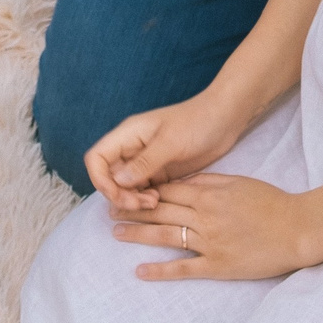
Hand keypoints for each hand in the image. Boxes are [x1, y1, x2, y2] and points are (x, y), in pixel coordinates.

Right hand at [84, 90, 247, 212]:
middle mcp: (132, 149)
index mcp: (128, 135)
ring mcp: (146, 162)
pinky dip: (146, 199)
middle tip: (144, 203)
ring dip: (134, 200)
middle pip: (109, 178)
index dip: (100, 180)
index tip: (119, 195)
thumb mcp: (171, 142)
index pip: (97, 159)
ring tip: (155, 202)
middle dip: (120, 195)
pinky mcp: (160, 172)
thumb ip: (145, 162)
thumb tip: (118, 181)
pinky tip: (160, 202)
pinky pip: (143, 191)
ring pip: (126, 188)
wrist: (225, 118)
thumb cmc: (198, 122)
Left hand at [111, 172, 320, 280]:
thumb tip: (182, 181)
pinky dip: (161, 271)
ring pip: (166, 236)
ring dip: (138, 234)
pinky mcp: (217, 264)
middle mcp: (204, 217)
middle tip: (108, 210)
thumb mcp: (239, 182)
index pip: (168, 191)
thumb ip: (209, 181)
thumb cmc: (271, 203)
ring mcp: (210, 242)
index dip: (143, 190)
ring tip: (116, 233)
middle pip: (160, 211)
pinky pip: (184, 268)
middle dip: (132, 209)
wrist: (297, 229)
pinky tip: (140, 272)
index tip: (124, 189)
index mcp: (209, 195)